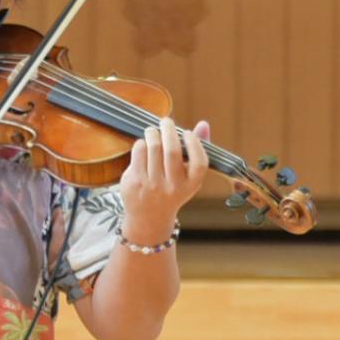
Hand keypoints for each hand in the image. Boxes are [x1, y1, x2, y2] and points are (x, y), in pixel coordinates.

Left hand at [118, 117, 209, 242]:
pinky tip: (144, 145)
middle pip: (172, 151)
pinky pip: (139, 152)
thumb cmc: (172, 190)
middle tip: (167, 121)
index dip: (195, 143)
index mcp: (191, 185)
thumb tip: (203, 124)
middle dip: (169, 130)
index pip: (199, 162)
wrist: (149, 218)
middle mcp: (173, 187)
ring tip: (153, 131)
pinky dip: (141, 143)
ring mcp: (153, 186)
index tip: (188, 133)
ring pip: (153, 147)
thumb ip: (197, 149)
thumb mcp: (188, 176)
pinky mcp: (135, 182)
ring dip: (153, 133)